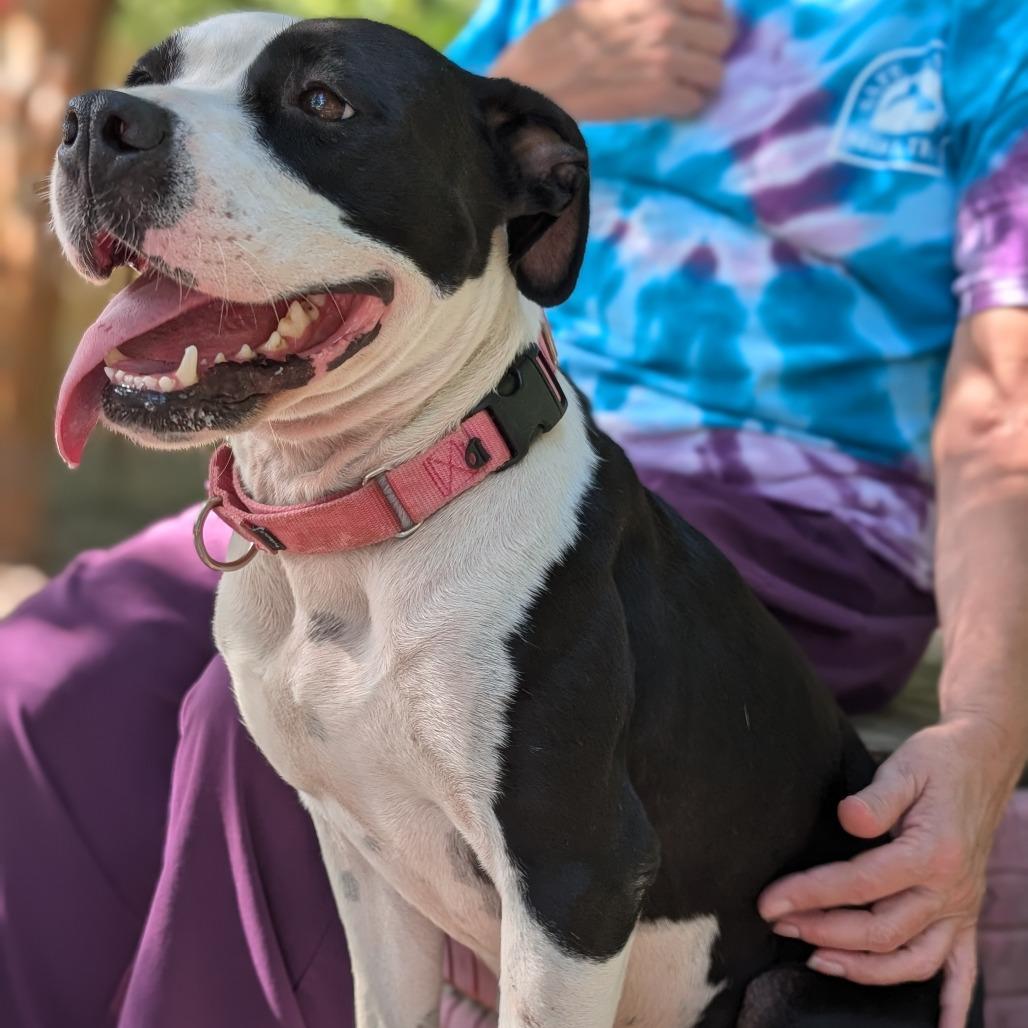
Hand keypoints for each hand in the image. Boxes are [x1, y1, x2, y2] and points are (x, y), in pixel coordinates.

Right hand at [489, 0, 733, 121]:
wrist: (537, 81)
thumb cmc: (560, 41)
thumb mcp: (601, 0)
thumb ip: (644, 3)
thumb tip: (677, 14)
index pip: (716, 5)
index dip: (709, 25)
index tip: (696, 40)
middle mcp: (665, 18)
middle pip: (722, 40)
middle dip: (707, 56)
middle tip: (686, 70)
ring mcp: (665, 56)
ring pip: (715, 74)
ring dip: (698, 86)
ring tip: (675, 90)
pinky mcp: (659, 93)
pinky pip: (695, 103)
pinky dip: (682, 108)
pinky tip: (662, 106)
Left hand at [758, 718, 1023, 1027]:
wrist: (983, 761)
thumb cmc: (938, 762)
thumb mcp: (905, 766)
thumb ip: (876, 797)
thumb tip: (847, 819)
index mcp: (931, 853)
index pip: (860, 885)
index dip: (810, 895)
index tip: (770, 902)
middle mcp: (949, 889)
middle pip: (880, 929)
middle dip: (823, 931)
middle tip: (779, 925)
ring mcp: (960, 907)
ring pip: (913, 959)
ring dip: (865, 969)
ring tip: (817, 961)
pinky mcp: (965, 913)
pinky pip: (962, 969)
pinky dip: (952, 1003)